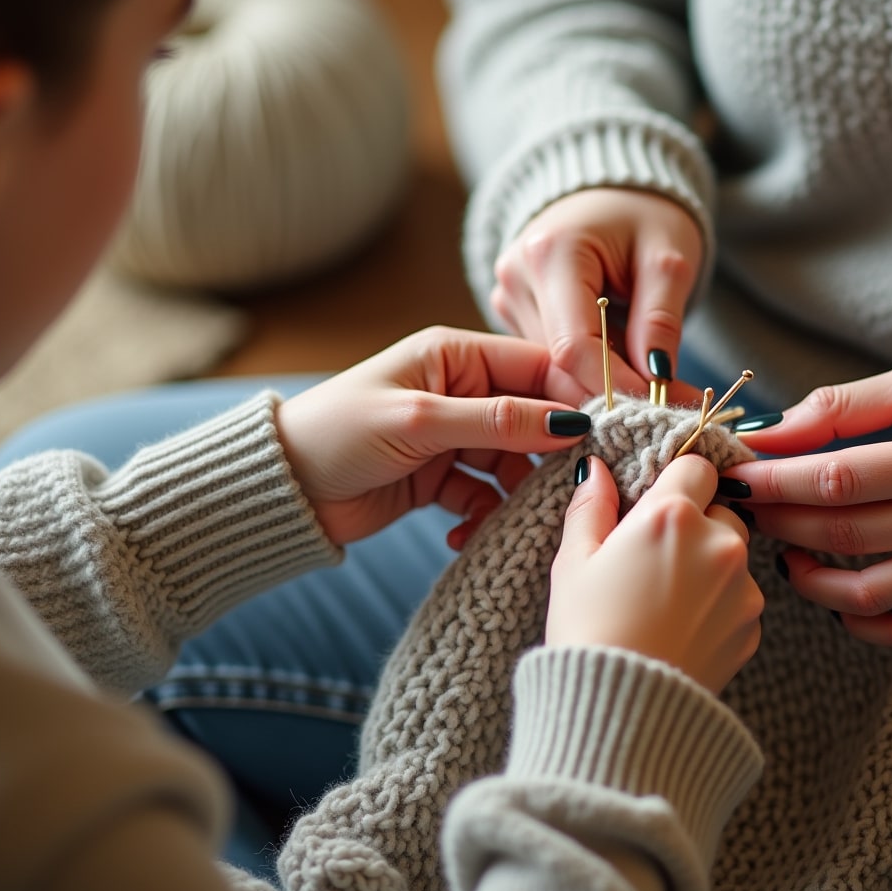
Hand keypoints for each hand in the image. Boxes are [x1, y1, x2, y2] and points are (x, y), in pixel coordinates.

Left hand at [275, 327, 592, 546]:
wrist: (281, 491)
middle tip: (576, 485)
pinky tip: (468, 535)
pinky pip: (484, 495)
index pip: (537, 367)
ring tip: (523, 520)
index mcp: (454, 355)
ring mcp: (452, 435)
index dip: (575, 397)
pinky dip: (484, 516)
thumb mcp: (421, 420)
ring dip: (519, 493)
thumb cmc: (337, 434)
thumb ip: (497, 420)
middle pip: (532, 417)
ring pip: (512, 462)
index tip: (610, 430)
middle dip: (552, 453)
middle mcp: (459, 390)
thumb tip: (568, 422)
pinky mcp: (440, 477)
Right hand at [491, 188, 704, 401]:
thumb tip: (657, 383)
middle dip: (615, 386)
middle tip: (671, 403)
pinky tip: (623, 355)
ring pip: (555, 364)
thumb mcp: (667, 261)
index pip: (573, 345)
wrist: (613, 191)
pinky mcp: (513, 307)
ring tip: (655, 374)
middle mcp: (516, 275)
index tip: (658, 407)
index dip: (615, 384)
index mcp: (550, 253)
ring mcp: (508, 293)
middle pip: (560, 360)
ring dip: (604, 377)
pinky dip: (591, 363)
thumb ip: (660, 321)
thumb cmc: (645, 215)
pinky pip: (551, 353)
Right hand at [547, 454, 761, 693]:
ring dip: (708, 566)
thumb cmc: (588, 633)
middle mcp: (718, 543)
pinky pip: (738, 599)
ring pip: (732, 557)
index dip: (675, 481)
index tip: (657, 504)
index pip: (696, 466)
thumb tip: (597, 470)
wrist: (621, 711)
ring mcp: (742, 587)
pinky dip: (717, 607)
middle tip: (654, 560)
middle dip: (695, 525)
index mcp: (671, 515)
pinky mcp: (752, 627)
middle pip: (721, 510)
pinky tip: (679, 629)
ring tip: (664, 602)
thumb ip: (591, 507)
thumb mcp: (573, 563)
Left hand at [724, 359, 891, 647]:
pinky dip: (858, 620)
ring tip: (779, 545)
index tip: (736, 473)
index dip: (777, 481)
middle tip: (744, 504)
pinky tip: (828, 589)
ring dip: (806, 577)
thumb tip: (774, 433)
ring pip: (868, 593)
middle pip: (844, 534)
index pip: (840, 480)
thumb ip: (845, 406)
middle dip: (778, 520)